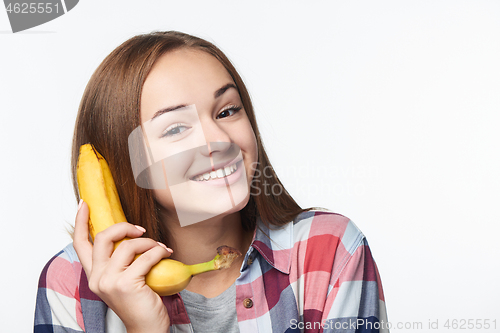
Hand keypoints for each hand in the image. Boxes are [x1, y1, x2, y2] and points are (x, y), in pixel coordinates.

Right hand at [73, 200, 170, 332]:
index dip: (80, 221)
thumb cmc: (139, 301)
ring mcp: (109, 281)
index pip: (80, 244)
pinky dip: (158, 251)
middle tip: (140, 229)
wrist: (147, 327)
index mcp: (94, 275)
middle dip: (124, 226)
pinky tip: (166, 254)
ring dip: (149, 242)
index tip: (84, 203)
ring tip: (160, 248)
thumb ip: (119, 260)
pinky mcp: (126, 284)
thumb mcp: (123, 279)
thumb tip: (130, 234)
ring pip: (128, 245)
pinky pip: (146, 256)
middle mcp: (97, 277)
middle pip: (103, 237)